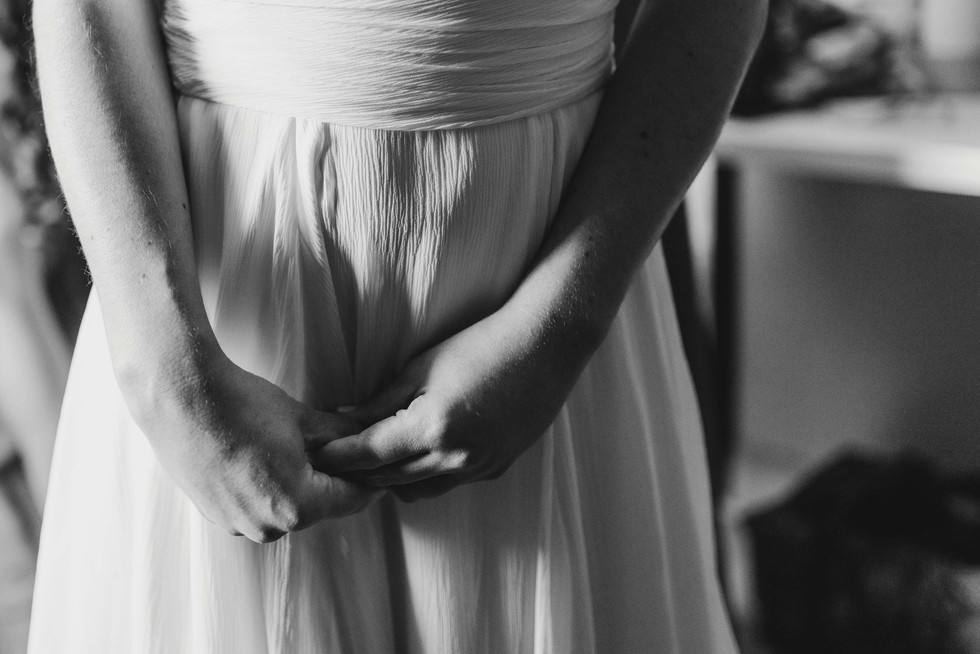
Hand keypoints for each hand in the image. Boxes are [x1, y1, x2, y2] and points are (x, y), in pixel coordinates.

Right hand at [128, 353, 378, 541]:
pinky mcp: (214, 515)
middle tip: (344, 452)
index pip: (351, 500)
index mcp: (297, 507)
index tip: (379, 468)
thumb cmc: (242, 404)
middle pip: (319, 507)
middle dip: (333, 481)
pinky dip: (268, 487)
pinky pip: (256, 507)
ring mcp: (237, 525)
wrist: (180, 397)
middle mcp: (267, 527)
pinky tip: (264, 455)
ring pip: (286, 509)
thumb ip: (340, 436)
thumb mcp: (303, 418)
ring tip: (299, 448)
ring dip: (299, 485)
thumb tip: (364, 438)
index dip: (369, 481)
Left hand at [315, 307, 595, 501]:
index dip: (338, 455)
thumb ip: (381, 399)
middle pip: (388, 478)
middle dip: (357, 471)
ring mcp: (479, 467)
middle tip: (332, 461)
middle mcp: (455, 456)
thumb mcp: (422, 366)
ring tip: (371, 461)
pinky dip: (425, 475)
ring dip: (390, 478)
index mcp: (431, 427)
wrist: (544, 346)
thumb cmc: (481, 344)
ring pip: (418, 489)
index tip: (315, 453)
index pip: (368, 454)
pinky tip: (416, 455)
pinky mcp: (496, 468)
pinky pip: (449, 483)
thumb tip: (344, 417)